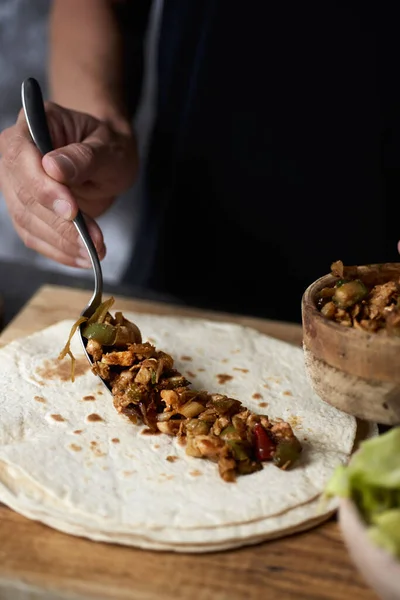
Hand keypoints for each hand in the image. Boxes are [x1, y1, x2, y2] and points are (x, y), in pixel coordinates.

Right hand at [0, 102, 137, 266]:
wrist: (108, 159)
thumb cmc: (108, 146)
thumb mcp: (107, 147)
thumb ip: (83, 156)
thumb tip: (53, 167)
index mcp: (32, 126)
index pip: (22, 157)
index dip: (43, 188)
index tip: (71, 211)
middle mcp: (16, 155)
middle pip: (23, 194)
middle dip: (59, 224)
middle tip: (93, 241)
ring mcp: (17, 185)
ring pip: (27, 220)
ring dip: (61, 242)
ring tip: (95, 252)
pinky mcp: (26, 210)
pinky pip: (34, 236)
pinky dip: (59, 251)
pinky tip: (83, 257)